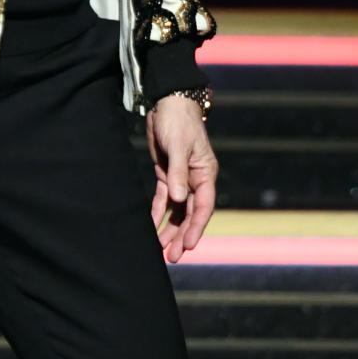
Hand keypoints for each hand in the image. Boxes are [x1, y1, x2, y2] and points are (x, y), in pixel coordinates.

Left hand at [146, 95, 217, 262]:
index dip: (196, 227)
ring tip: (162, 250)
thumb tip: (179, 199)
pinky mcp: (166, 173)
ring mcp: (181, 178)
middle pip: (190, 213)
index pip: (203, 206)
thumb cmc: (178, 121)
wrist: (167, 102)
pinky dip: (158, 213)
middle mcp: (195, 180)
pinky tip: (152, 227)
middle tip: (173, 257)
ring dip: (170, 229)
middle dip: (182, 235)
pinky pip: (164, 199)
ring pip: (177, 210)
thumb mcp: (178, 146)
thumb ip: (179, 173)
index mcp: (205, 174)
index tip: (189, 245)